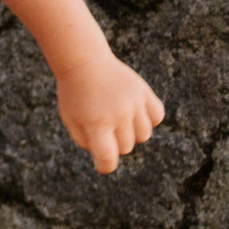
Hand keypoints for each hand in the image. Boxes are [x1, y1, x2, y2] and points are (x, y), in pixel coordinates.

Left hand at [56, 52, 164, 173]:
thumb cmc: (74, 94)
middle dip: (114, 144)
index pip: (108, 158)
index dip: (105, 166)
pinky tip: (135, 112)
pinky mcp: (144, 92)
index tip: (102, 164)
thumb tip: (107, 158)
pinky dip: (149, 119)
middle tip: (103, 127)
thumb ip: (86, 142)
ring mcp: (133, 102)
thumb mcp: (71, 119)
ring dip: (132, 133)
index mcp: (96, 123)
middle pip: (126, 147)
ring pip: (144, 135)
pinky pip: (157, 116)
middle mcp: (118, 114)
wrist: (84, 62)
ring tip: (118, 118)